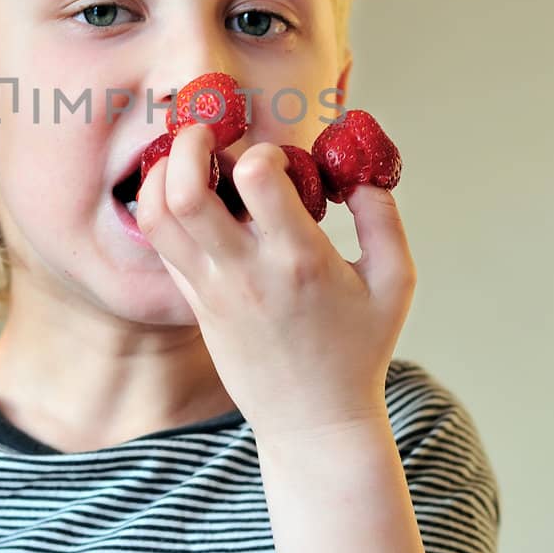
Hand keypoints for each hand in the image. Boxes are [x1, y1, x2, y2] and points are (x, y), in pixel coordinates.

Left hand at [136, 122, 417, 443]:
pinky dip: (161, 208)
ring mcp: (212, 290)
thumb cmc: (359, 349)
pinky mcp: (194, 304)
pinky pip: (160, 245)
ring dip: (163, 174)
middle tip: (207, 131)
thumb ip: (382, 215)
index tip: (278, 161)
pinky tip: (186, 198)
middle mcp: (247, 271)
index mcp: (299, 259)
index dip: (262, 151)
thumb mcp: (395, 281)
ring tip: (187, 159)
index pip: (256, 178)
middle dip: (189, 143)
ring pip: (158, 216)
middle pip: (185, 191)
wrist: (314, 421)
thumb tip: (359, 167)